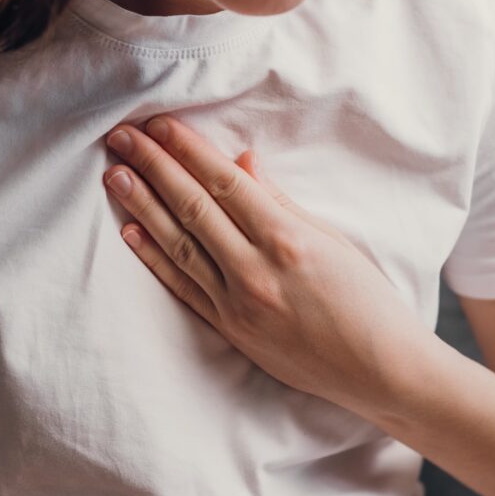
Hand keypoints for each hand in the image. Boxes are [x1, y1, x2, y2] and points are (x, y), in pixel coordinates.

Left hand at [102, 115, 426, 412]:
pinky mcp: (231, 330)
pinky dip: (155, 258)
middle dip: (154, 167)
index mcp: (287, 240)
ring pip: (179, 245)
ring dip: (143, 206)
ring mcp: (238, 304)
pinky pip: (184, 287)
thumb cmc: (368, 301)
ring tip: (115, 175)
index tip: (159, 124)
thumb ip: (282, 202)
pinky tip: (130, 232)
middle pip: (193, 207)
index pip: (224, 183)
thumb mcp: (332, 241)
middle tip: (121, 136)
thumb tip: (242, 163)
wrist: (379, 372)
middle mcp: (256, 271)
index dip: (188, 150)